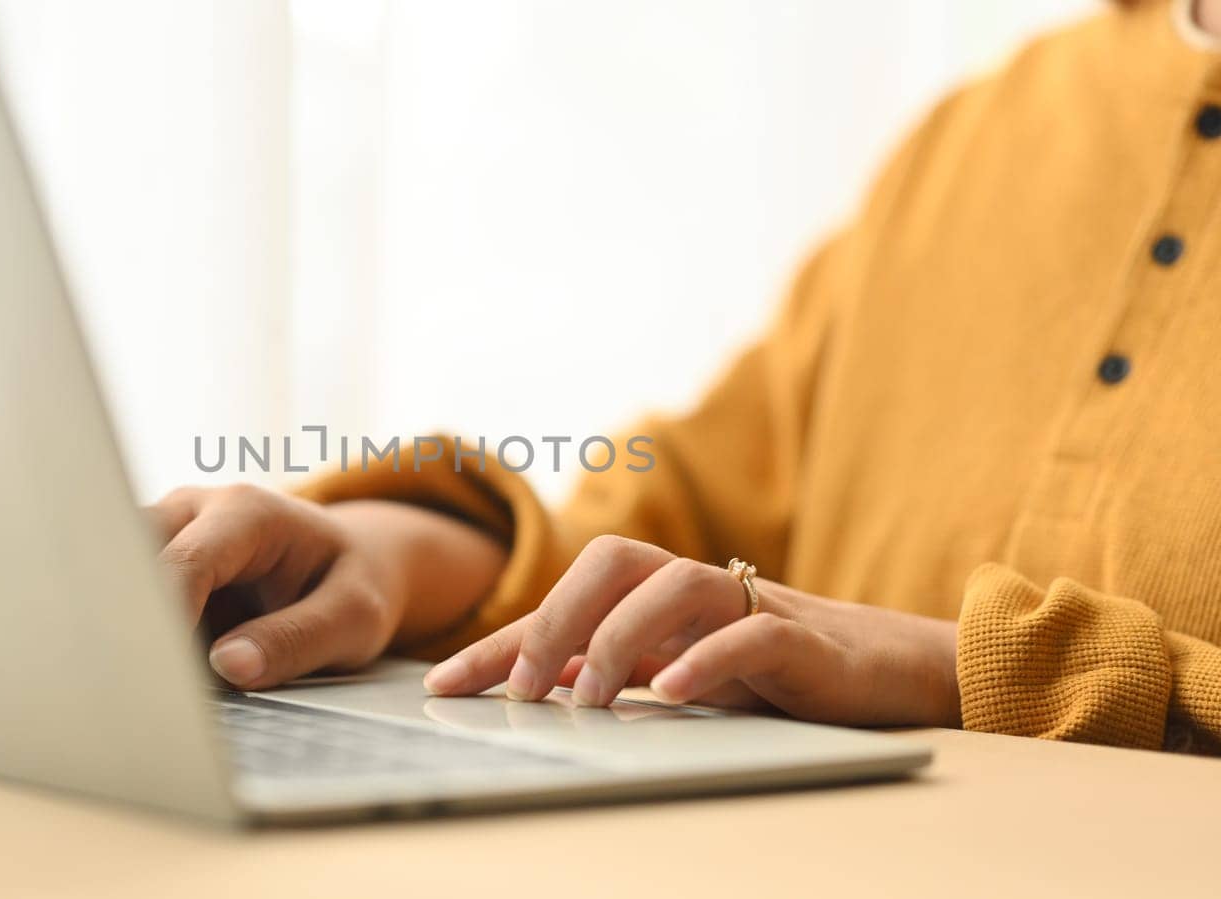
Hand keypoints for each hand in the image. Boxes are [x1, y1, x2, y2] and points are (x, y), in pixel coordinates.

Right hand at [147, 486, 504, 689]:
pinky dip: (129, 636)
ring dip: (122, 627)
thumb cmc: (354, 587)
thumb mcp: (354, 617)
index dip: (165, 619)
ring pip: (112, 574)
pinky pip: (124, 600)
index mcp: (246, 512)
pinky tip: (141, 677)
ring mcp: (168, 537)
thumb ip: (297, 639)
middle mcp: (195, 512)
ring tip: (140, 685)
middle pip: (127, 555)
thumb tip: (228, 666)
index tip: (162, 677)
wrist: (354, 568)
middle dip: (126, 617)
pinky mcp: (154, 570)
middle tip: (139, 684)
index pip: (183, 562)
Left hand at [422, 535, 960, 726]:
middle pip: (610, 562)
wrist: (885, 672)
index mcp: (655, 595)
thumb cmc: (767, 672)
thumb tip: (527, 684)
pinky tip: (672, 695)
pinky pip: (748, 635)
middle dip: (553, 620)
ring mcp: (747, 606)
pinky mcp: (799, 639)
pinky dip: (706, 659)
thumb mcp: (672, 671)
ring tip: (589, 700)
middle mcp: (694, 587)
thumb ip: (608, 668)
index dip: (497, 642)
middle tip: (519, 690)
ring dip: (619, 639)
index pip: (562, 606)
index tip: (440, 688)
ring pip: (673, 584)